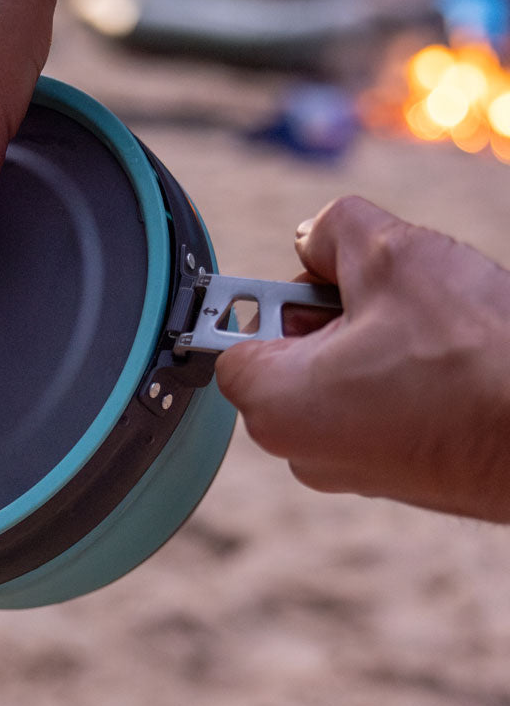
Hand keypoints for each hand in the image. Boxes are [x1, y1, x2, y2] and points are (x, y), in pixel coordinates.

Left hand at [215, 196, 509, 522]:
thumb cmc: (473, 357)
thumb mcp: (393, 255)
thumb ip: (333, 230)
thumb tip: (315, 235)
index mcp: (274, 406)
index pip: (233, 340)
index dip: (274, 298)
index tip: (317, 282)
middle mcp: (298, 449)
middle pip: (285, 357)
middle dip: (326, 314)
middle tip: (383, 298)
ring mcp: (347, 468)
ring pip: (332, 381)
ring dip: (367, 342)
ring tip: (424, 331)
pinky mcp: (392, 476)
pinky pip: (370, 409)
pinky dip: (394, 379)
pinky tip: (441, 364)